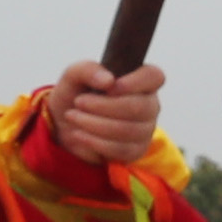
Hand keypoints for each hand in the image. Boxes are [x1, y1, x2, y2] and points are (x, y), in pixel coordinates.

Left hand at [43, 61, 163, 167]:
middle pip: (139, 107)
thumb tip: (108, 80)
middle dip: (103, 106)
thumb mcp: (74, 76)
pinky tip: (79, 134)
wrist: (66, 125)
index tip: (110, 87)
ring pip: (127, 130)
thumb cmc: (77, 94)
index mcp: (140, 81)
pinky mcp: (135, 150)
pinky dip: (94, 142)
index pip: (154, 76)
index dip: (135, 82)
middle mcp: (149, 105)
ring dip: (93, 124)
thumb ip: (88, 70)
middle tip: (78, 102)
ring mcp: (145, 130)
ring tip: (73, 116)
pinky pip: (120, 149)